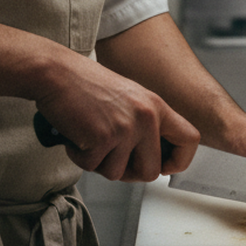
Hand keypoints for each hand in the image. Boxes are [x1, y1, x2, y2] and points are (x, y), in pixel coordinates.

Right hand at [34, 57, 199, 182]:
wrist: (55, 72)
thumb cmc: (84, 84)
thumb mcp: (128, 97)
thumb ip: (143, 123)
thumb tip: (149, 156)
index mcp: (156, 105)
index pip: (189, 139)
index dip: (178, 160)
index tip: (164, 166)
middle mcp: (146, 116)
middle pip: (151, 171)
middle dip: (128, 172)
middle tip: (110, 157)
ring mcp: (125, 127)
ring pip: (118, 174)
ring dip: (99, 163)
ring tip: (89, 137)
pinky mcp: (103, 137)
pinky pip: (92, 167)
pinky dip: (80, 157)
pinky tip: (76, 136)